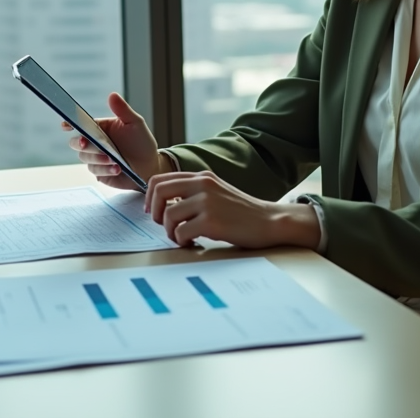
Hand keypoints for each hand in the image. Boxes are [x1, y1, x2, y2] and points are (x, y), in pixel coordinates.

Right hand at [64, 92, 170, 190]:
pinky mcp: (100, 172)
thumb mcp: (135, 123)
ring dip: (98, 158)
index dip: (69, 124)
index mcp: (100, 128)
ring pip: (86, 158)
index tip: (66, 125)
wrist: (150, 165)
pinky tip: (117, 168)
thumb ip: (123, 110)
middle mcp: (95, 143)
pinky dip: (106, 169)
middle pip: (76, 143)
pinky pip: (96, 171)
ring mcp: (96, 159)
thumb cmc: (141, 143)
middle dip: (80, 143)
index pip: (80, 124)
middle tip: (85, 143)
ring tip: (114, 159)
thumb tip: (112, 95)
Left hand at [144, 171, 321, 249]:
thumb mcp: (216, 192)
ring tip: (183, 237)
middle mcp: (202, 184)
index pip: (161, 179)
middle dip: (156, 212)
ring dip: (170, 231)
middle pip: (159, 192)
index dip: (150, 197)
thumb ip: (194, 192)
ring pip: (168, 215)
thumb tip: (166, 204)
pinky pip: (181, 232)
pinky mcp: (211, 221)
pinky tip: (193, 242)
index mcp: (202, 176)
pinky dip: (182, 241)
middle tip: (164, 225)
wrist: (269, 220)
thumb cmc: (242, 212)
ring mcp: (207, 202)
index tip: (154, 211)